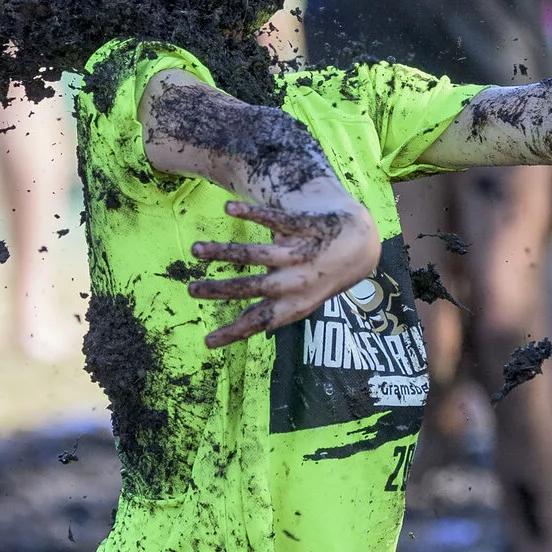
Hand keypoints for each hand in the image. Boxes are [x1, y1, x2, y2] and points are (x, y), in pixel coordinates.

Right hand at [185, 199, 381, 347]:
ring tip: (196, 250)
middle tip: (190, 290)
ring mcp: (304, 253)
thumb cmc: (322, 276)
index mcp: (296, 304)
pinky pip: (277, 220)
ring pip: (259, 255)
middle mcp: (299, 281)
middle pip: (253, 287)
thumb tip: (240, 330)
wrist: (360, 245)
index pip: (260, 322)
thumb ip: (274, 310)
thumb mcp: (303, 299)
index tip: (207, 342)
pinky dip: (252, 215)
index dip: (234, 334)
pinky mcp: (307, 227)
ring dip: (224, 252)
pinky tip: (228, 209)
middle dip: (220, 290)